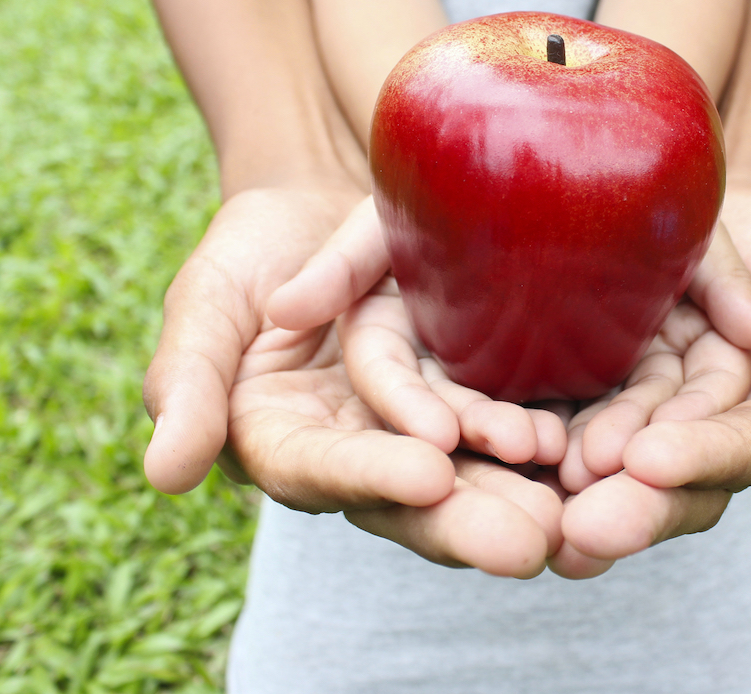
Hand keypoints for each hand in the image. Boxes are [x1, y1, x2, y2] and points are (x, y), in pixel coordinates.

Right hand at [142, 185, 560, 577]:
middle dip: (469, 518)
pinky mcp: (462, 392)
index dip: (374, 476)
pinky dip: (535, 434)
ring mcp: (416, 427)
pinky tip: (581, 443)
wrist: (319, 209)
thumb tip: (169, 474)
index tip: (428, 474)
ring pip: (468, 467)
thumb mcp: (205, 307)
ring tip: (569, 488)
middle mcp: (361, 451)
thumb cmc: (247, 255)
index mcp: (289, 446)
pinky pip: (499, 420)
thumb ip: (189, 384)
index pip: (327, 471)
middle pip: (411, 496)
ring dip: (516, 482)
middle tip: (531, 540)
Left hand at [552, 185, 750, 576]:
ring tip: (541, 492)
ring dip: (581, 483)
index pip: (744, 448)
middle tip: (580, 526)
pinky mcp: (596, 394)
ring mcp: (647, 419)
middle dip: (630, 503)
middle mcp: (705, 436)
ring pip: (616, 460)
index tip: (648, 461)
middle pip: (674, 480)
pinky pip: (570, 419)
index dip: (699, 457)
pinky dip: (542, 438)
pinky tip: (506, 451)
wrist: (707, 204)